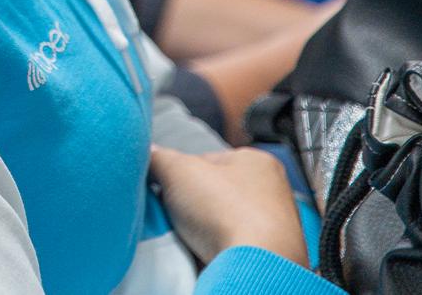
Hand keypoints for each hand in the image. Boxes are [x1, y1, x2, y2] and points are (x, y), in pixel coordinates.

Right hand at [149, 144, 309, 266]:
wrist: (254, 266)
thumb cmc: (228, 211)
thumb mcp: (179, 170)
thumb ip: (160, 158)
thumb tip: (150, 154)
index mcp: (258, 162)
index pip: (207, 160)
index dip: (181, 173)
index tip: (165, 186)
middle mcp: (271, 192)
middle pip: (213, 192)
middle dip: (190, 203)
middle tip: (173, 212)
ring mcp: (271, 226)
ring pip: (219, 221)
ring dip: (199, 229)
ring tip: (186, 235)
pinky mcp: (265, 254)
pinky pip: (227, 246)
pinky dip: (211, 249)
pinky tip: (200, 252)